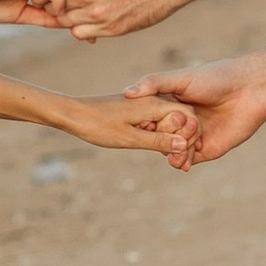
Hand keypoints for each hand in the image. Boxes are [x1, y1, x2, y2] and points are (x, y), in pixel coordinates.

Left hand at [42, 91, 196, 153]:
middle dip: (185, 140)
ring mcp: (144, 104)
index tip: (186, 157)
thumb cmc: (98, 125)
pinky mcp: (136, 110)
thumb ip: (158, 141)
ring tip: (173, 161)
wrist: (73, 114)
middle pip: (181, 119)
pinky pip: (157, 122)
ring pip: (169, 122)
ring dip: (173, 139)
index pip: (188, 117)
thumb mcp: (130, 138)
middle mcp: (152, 100)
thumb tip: (184, 145)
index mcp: (154, 104)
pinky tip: (158, 149)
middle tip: (182, 164)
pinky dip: (161, 136)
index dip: (192, 137)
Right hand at [127, 60, 265, 166]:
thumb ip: (153, 83)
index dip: (145, 123)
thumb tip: (126, 92)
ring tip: (170, 151)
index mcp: (172, 104)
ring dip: (169, 152)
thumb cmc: (216, 78)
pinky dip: (182, 162)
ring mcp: (194, 136)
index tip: (142, 125)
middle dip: (159, 139)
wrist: (250, 90)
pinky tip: (179, 161)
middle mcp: (181, 121)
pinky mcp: (208, 149)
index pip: (150, 119)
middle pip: (160, 136)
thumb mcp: (180, 79)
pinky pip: (189, 159)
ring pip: (173, 150)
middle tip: (163, 135)